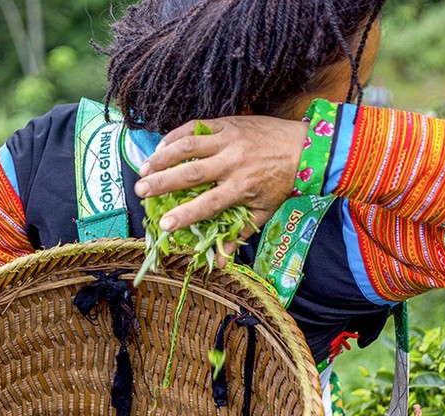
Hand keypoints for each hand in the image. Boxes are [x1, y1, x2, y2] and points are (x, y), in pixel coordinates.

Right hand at [133, 115, 307, 266]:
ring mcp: (229, 140)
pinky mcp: (228, 123)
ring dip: (163, 156)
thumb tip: (221, 263)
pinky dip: (176, 135)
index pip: (208, 204)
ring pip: (189, 146)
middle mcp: (232, 162)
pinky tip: (161, 146)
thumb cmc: (280, 182)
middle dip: (162, 182)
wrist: (305, 146)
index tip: (163, 224)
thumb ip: (239, 235)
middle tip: (140, 190)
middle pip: (192, 173)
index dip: (185, 215)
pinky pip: (196, 127)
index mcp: (241, 187)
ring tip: (143, 168)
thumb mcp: (263, 212)